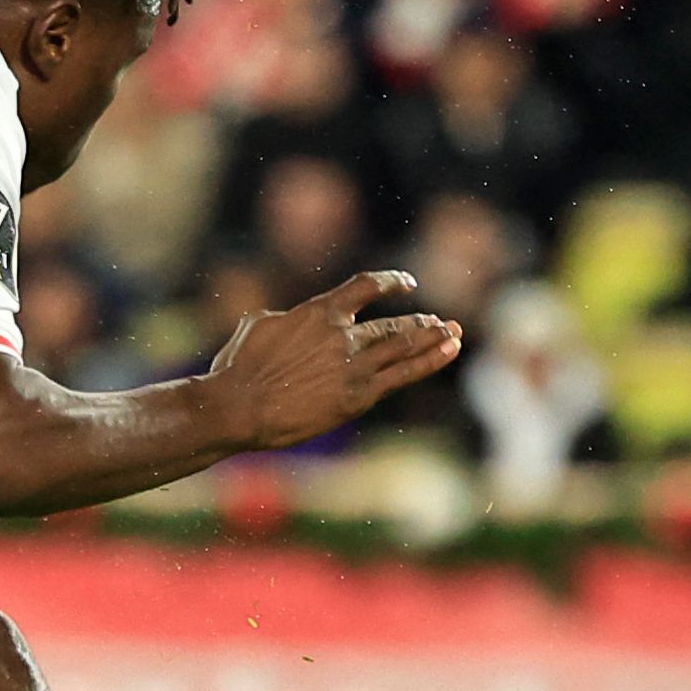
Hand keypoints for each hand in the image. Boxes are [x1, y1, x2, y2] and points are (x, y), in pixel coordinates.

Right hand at [206, 270, 463, 449]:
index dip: (391, 282)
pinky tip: (449, 350)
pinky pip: (403, 375)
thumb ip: (284, 318)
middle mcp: (342, 335)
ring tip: (452, 332)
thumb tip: (286, 318)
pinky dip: (428, 360)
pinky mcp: (358, 396)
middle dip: (419, 321)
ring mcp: (353, 366)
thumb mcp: (257, 327)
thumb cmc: (237, 370)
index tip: (407, 283)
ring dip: (432, 337)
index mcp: (318, 312)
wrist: (239, 407)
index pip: (365, 286)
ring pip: (404, 345)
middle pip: (392, 323)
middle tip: (439, 321)